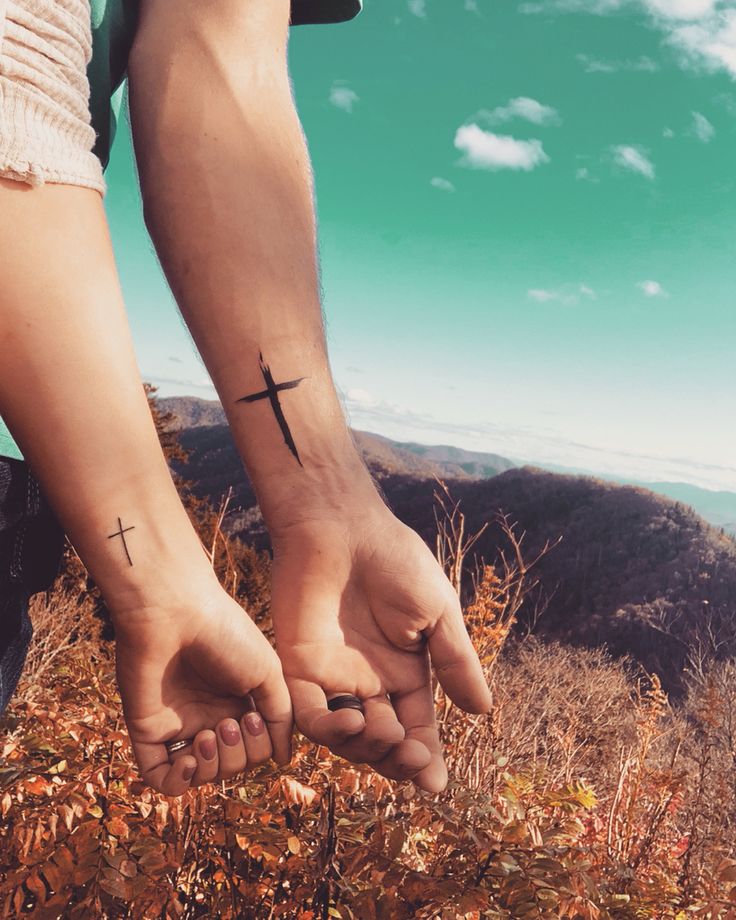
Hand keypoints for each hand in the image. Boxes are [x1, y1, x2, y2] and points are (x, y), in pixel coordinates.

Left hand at [112, 585, 291, 794]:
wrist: (173, 613)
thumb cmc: (225, 634)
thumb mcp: (268, 672)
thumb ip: (280, 716)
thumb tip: (283, 759)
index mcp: (237, 700)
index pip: (254, 746)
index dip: (259, 745)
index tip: (253, 716)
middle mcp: (208, 714)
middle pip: (230, 764)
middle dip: (237, 755)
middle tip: (227, 722)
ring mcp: (177, 723)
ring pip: (200, 775)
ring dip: (211, 767)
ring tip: (208, 734)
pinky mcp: (147, 730)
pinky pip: (160, 779)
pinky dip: (178, 782)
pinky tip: (188, 760)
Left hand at [270, 501, 490, 792]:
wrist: (342, 526)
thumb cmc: (395, 561)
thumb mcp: (436, 613)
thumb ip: (455, 662)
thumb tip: (483, 711)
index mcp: (404, 671)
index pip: (416, 727)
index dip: (426, 758)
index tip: (436, 786)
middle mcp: (368, 682)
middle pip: (382, 741)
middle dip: (398, 759)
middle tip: (413, 758)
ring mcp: (332, 677)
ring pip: (347, 737)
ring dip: (368, 748)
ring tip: (388, 734)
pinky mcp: (298, 667)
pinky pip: (308, 714)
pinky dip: (328, 729)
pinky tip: (354, 721)